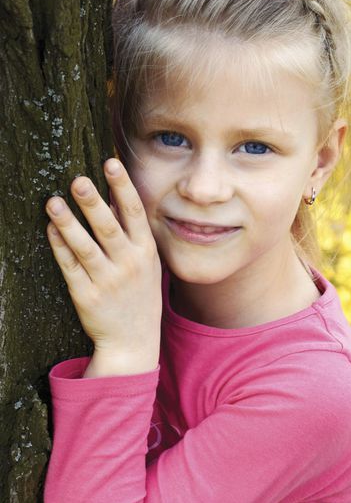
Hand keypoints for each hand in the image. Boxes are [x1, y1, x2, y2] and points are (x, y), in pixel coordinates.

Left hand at [45, 158, 161, 373]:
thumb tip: (118, 194)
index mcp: (145, 252)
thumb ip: (135, 231)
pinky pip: (69, 267)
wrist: (133, 340)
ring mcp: (106, 281)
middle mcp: (128, 265)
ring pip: (84, 247)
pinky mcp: (85, 295)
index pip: (134, 213)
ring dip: (68, 223)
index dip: (123, 187)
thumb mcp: (148, 262)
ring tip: (53, 202)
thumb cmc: (141, 293)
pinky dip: (59, 247)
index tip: (111, 163)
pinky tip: (50, 229)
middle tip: (78, 180)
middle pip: (108, 228)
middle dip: (93, 203)